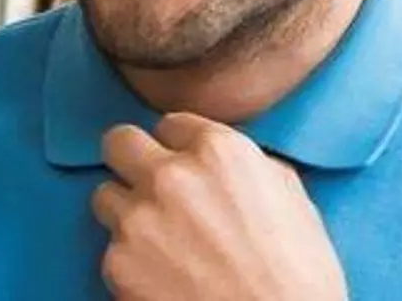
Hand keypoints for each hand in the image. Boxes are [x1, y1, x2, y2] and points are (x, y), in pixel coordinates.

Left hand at [91, 112, 346, 300]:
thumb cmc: (297, 278)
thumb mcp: (290, 198)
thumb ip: (247, 165)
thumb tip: (224, 163)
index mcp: (219, 151)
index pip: (171, 124)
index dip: (179, 148)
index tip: (184, 167)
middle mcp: (171, 176)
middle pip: (119, 142)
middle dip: (131, 161)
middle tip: (147, 186)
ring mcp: (139, 219)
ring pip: (104, 195)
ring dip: (126, 213)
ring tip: (158, 241)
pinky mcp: (117, 264)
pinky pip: (109, 249)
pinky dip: (130, 262)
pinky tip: (161, 278)